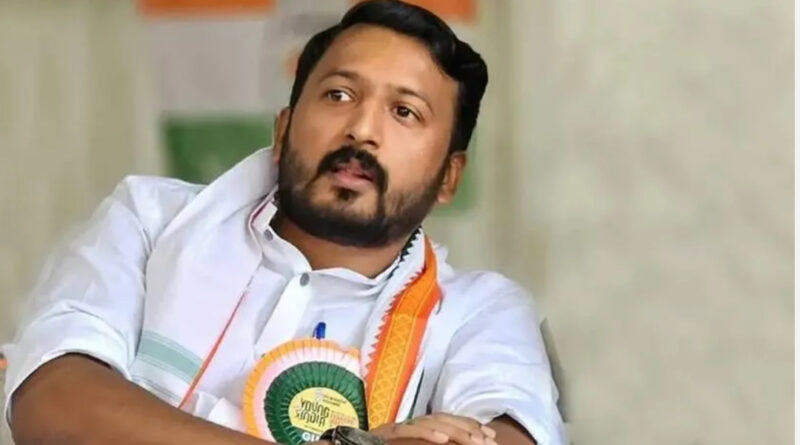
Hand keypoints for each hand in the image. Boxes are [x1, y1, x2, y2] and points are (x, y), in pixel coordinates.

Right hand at [370, 413, 497, 444]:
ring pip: (431, 423)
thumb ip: (432, 443)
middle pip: (444, 419)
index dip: (470, 425)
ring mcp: (398, 427)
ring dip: (455, 431)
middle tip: (488, 441)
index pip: (448, 421)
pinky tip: (443, 441)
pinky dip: (427, 434)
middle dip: (469, 429)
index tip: (491, 436)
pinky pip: (408, 430)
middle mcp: (410, 424)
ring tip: (474, 441)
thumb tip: (450, 443)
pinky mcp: (386, 433)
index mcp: (418, 428)